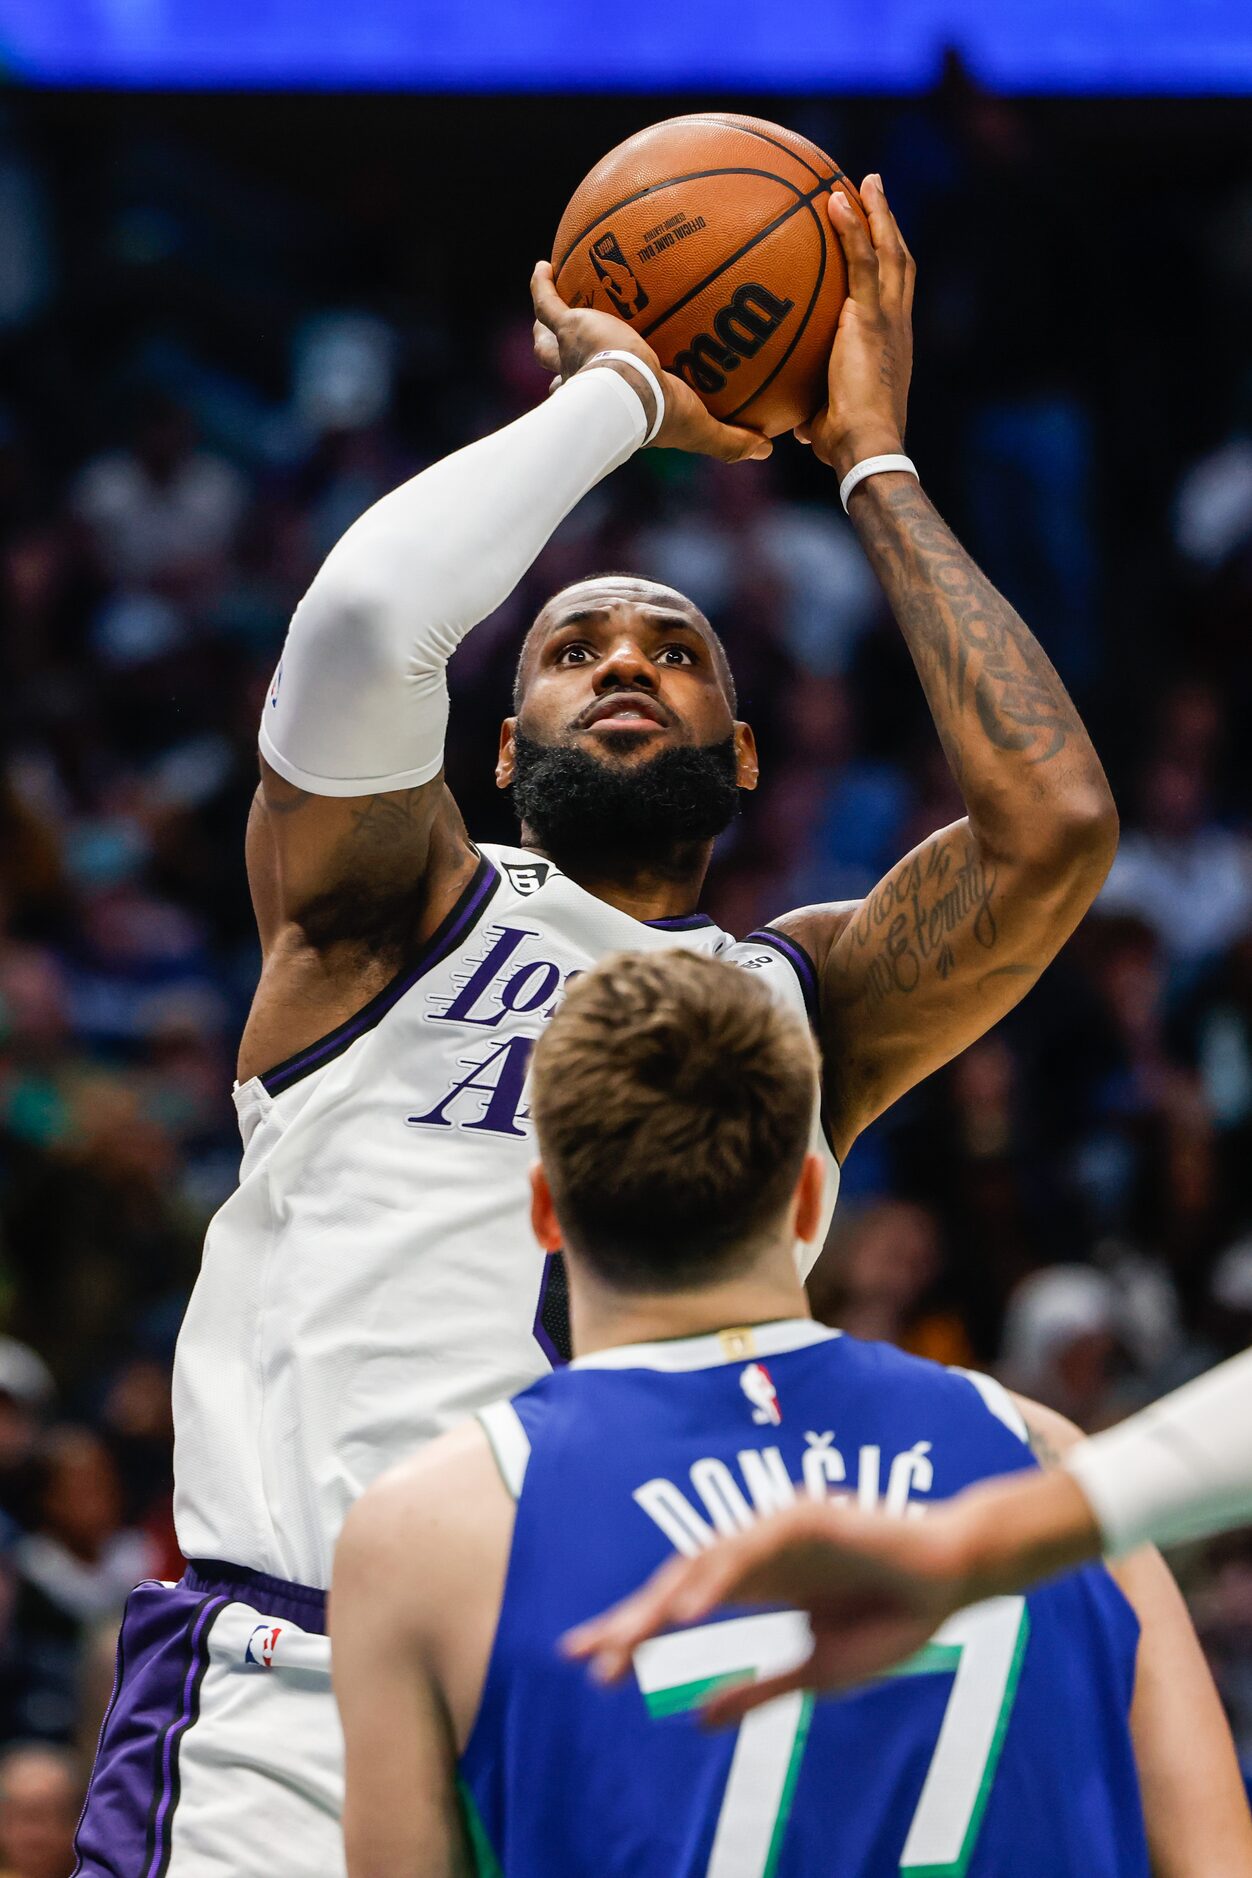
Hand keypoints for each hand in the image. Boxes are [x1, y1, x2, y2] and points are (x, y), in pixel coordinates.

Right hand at [530, 262, 771, 463]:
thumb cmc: (659, 413)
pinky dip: (541, 284)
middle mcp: (580, 378)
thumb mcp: (701, 428)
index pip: (595, 400)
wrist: (628, 391)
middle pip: (559, 370)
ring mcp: (570, 350)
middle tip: (568, 344)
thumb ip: (731, 438)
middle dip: (558, 360)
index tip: (597, 388)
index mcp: (605, 401)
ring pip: (545, 340)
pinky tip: (544, 264)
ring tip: (553, 299)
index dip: (592, 398)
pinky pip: (547, 300)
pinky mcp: (568, 325)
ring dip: (544, 325)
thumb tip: (767, 449)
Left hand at [562, 1499, 964, 1724]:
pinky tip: (688, 1611)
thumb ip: (757, 1690)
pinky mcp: (804, 1516)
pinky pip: (749, 1547)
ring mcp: (776, 1532)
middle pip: (678, 1583)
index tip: (591, 1665)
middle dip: (632, 1621)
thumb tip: (696, 1722)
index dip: (634, 1631)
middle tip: (587, 1656)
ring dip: (664, 1604)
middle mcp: (755, 1554)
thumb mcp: (813, 1672)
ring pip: (704, 1563)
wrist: (951, 1585)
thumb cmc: (888, 1621)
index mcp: (755, 1585)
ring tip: (628, 1642)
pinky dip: (717, 1576)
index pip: (680, 1606)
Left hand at [800, 175, 914, 479]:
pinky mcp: (871, 319)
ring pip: (889, 252)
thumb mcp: (825, 422)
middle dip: (888, 223)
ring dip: (877, 213)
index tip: (875, 239)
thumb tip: (791, 422)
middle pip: (898, 260)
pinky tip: (837, 200)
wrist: (866, 447)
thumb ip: (812, 411)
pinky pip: (862, 262)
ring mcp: (888, 318)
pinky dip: (853, 228)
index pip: (891, 293)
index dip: (886, 262)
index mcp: (890, 344)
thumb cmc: (846, 446)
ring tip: (863, 181)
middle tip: (874, 190)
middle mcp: (897, 325)